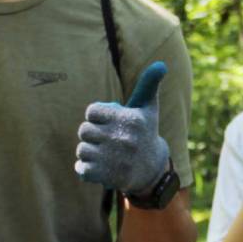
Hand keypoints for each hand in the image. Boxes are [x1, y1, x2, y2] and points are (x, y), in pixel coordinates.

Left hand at [75, 62, 170, 193]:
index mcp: (129, 120)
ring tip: (101, 153)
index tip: (106, 122)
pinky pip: (82, 169)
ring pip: (82, 150)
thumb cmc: (145, 133)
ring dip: (88, 152)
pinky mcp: (107, 176)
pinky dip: (85, 168)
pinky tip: (97, 166)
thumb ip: (149, 85)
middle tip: (103, 139)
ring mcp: (114, 159)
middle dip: (90, 134)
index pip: (91, 112)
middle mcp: (122, 139)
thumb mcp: (149, 108)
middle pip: (84, 130)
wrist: (152, 170)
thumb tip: (161, 65)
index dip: (96, 117)